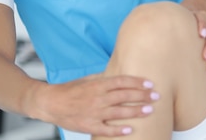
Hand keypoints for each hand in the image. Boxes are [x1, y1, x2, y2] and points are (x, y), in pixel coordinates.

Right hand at [36, 73, 158, 135]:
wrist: (50, 103)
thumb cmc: (69, 90)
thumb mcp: (87, 80)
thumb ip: (103, 78)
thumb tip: (119, 75)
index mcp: (98, 85)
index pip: (122, 81)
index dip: (137, 82)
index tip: (149, 84)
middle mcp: (98, 98)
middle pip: (124, 96)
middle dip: (142, 96)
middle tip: (156, 96)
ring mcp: (94, 112)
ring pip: (119, 112)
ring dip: (136, 111)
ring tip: (150, 110)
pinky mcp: (89, 125)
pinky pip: (106, 129)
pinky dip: (118, 130)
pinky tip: (130, 129)